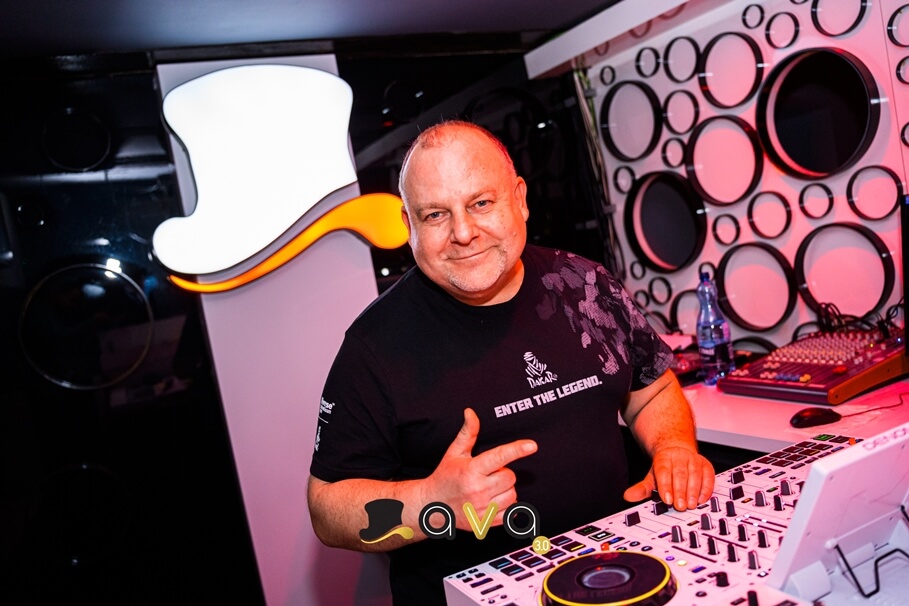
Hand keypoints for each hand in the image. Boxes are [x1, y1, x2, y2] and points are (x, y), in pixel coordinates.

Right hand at [421, 408, 536, 529]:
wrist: (432, 505)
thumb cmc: (445, 476)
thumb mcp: (454, 453)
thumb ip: (467, 433)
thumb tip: (471, 412)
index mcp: (471, 470)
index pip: (498, 457)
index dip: (516, 450)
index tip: (532, 446)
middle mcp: (477, 489)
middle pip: (510, 477)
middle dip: (504, 473)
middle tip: (489, 474)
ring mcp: (481, 508)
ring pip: (512, 495)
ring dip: (506, 490)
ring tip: (490, 488)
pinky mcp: (485, 523)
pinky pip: (510, 513)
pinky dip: (506, 506)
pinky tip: (492, 501)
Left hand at [623, 446, 714, 510]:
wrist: (677, 451)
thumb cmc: (665, 468)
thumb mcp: (652, 477)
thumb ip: (642, 488)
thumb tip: (628, 496)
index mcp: (664, 458)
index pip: (664, 471)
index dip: (666, 486)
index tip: (667, 500)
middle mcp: (679, 457)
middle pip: (680, 473)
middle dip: (680, 491)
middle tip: (680, 506)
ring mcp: (694, 460)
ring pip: (695, 474)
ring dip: (693, 491)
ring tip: (690, 505)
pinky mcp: (706, 465)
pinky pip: (708, 476)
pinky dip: (706, 488)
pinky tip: (701, 499)